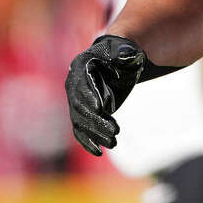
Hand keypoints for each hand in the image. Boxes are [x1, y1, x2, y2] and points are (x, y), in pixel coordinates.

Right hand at [65, 34, 144, 155]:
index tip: (100, 108)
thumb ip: (126, 53)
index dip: (89, 96)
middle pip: (80, 107)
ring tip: (113, 143)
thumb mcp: (126, 50)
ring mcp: (75, 99)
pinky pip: (80, 129)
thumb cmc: (122, 53)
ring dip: (95, 134)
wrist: (117, 60)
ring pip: (81, 121)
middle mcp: (73, 84)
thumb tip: (129, 54)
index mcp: (81, 66)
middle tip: (115, 132)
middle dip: (96, 121)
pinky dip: (87, 141)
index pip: (82, 84)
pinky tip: (98, 151)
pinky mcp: (81, 112)